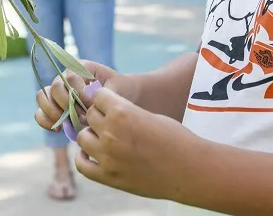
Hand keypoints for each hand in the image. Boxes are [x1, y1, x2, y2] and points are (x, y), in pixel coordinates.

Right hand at [34, 60, 138, 133]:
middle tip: (79, 117)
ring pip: (43, 97)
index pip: (71, 78)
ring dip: (52, 112)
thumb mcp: (116, 91)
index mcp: (80, 67)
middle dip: (65, 104)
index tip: (91, 106)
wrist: (123, 97)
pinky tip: (59, 129)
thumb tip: (85, 111)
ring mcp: (58, 92)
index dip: (79, 94)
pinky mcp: (55, 107)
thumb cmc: (121, 91)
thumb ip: (101, 97)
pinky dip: (46, 121)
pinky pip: (41, 113)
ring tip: (65, 124)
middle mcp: (65, 77)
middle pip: (54, 87)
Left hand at [74, 88, 202, 199]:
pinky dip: (84, 157)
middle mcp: (110, 133)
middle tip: (110, 122)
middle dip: (98, 116)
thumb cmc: (175, 139)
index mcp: (122, 112)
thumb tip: (105, 112)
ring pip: (82, 138)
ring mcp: (107, 157)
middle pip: (89, 116)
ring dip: (91, 135)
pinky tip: (93, 155)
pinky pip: (82, 164)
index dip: (105, 99)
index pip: (97, 96)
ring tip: (103, 138)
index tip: (111, 104)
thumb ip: (124, 112)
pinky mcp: (108, 176)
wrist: (189, 169)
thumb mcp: (148, 115)